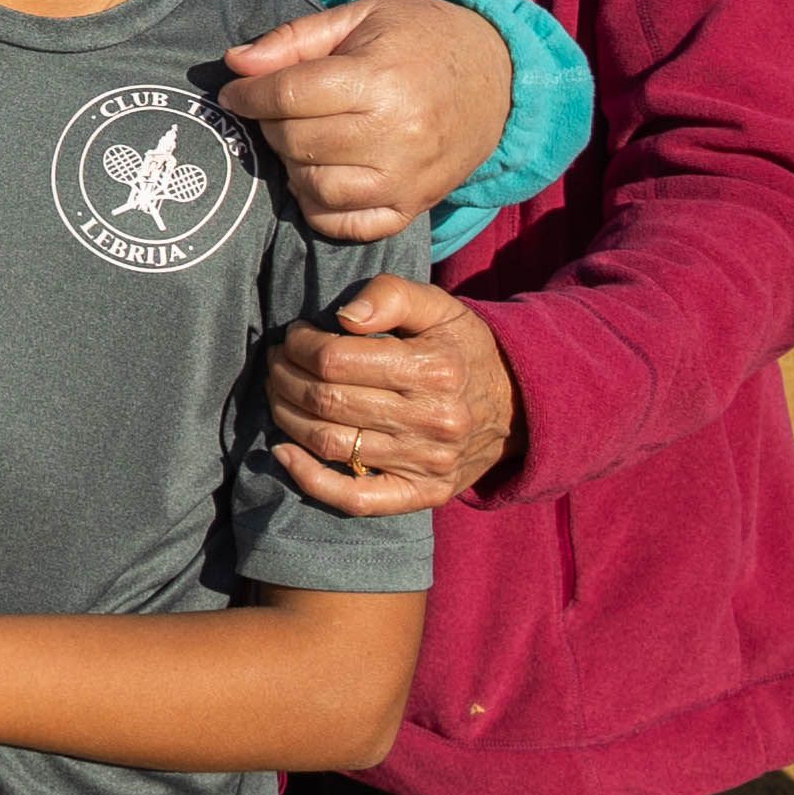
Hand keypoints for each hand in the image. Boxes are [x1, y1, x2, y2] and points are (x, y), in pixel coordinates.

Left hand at [219, 0, 510, 246]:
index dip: (249, 94)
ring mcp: (406, 179)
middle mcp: (396, 135)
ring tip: (301, 140)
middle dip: (271, 125)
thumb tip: (236, 64)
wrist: (502, 77)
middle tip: (275, 110)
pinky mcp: (415, 207)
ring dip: (292, 166)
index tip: (234, 93)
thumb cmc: (423, 38)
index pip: (289, 95)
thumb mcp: (361, 18)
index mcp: (380, 80)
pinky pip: (347, 225)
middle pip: (296, 142)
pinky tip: (322, 176)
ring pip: (314, 188)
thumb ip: (295, 40)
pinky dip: (321, 206)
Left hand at [266, 275, 519, 512]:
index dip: (300, 346)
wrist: (517, 405)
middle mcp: (433, 421)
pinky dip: (310, 480)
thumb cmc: (463, 349)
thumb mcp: (439, 306)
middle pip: (328, 402)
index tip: (294, 336)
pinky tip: (284, 453)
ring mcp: (427, 464)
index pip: (337, 360)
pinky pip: (356, 498)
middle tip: (276, 362)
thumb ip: (391, 296)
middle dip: (286, 377)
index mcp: (435, 369)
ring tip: (279, 391)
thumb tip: (343, 317)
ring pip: (332, 444)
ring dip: (287, 416)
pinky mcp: (423, 494)